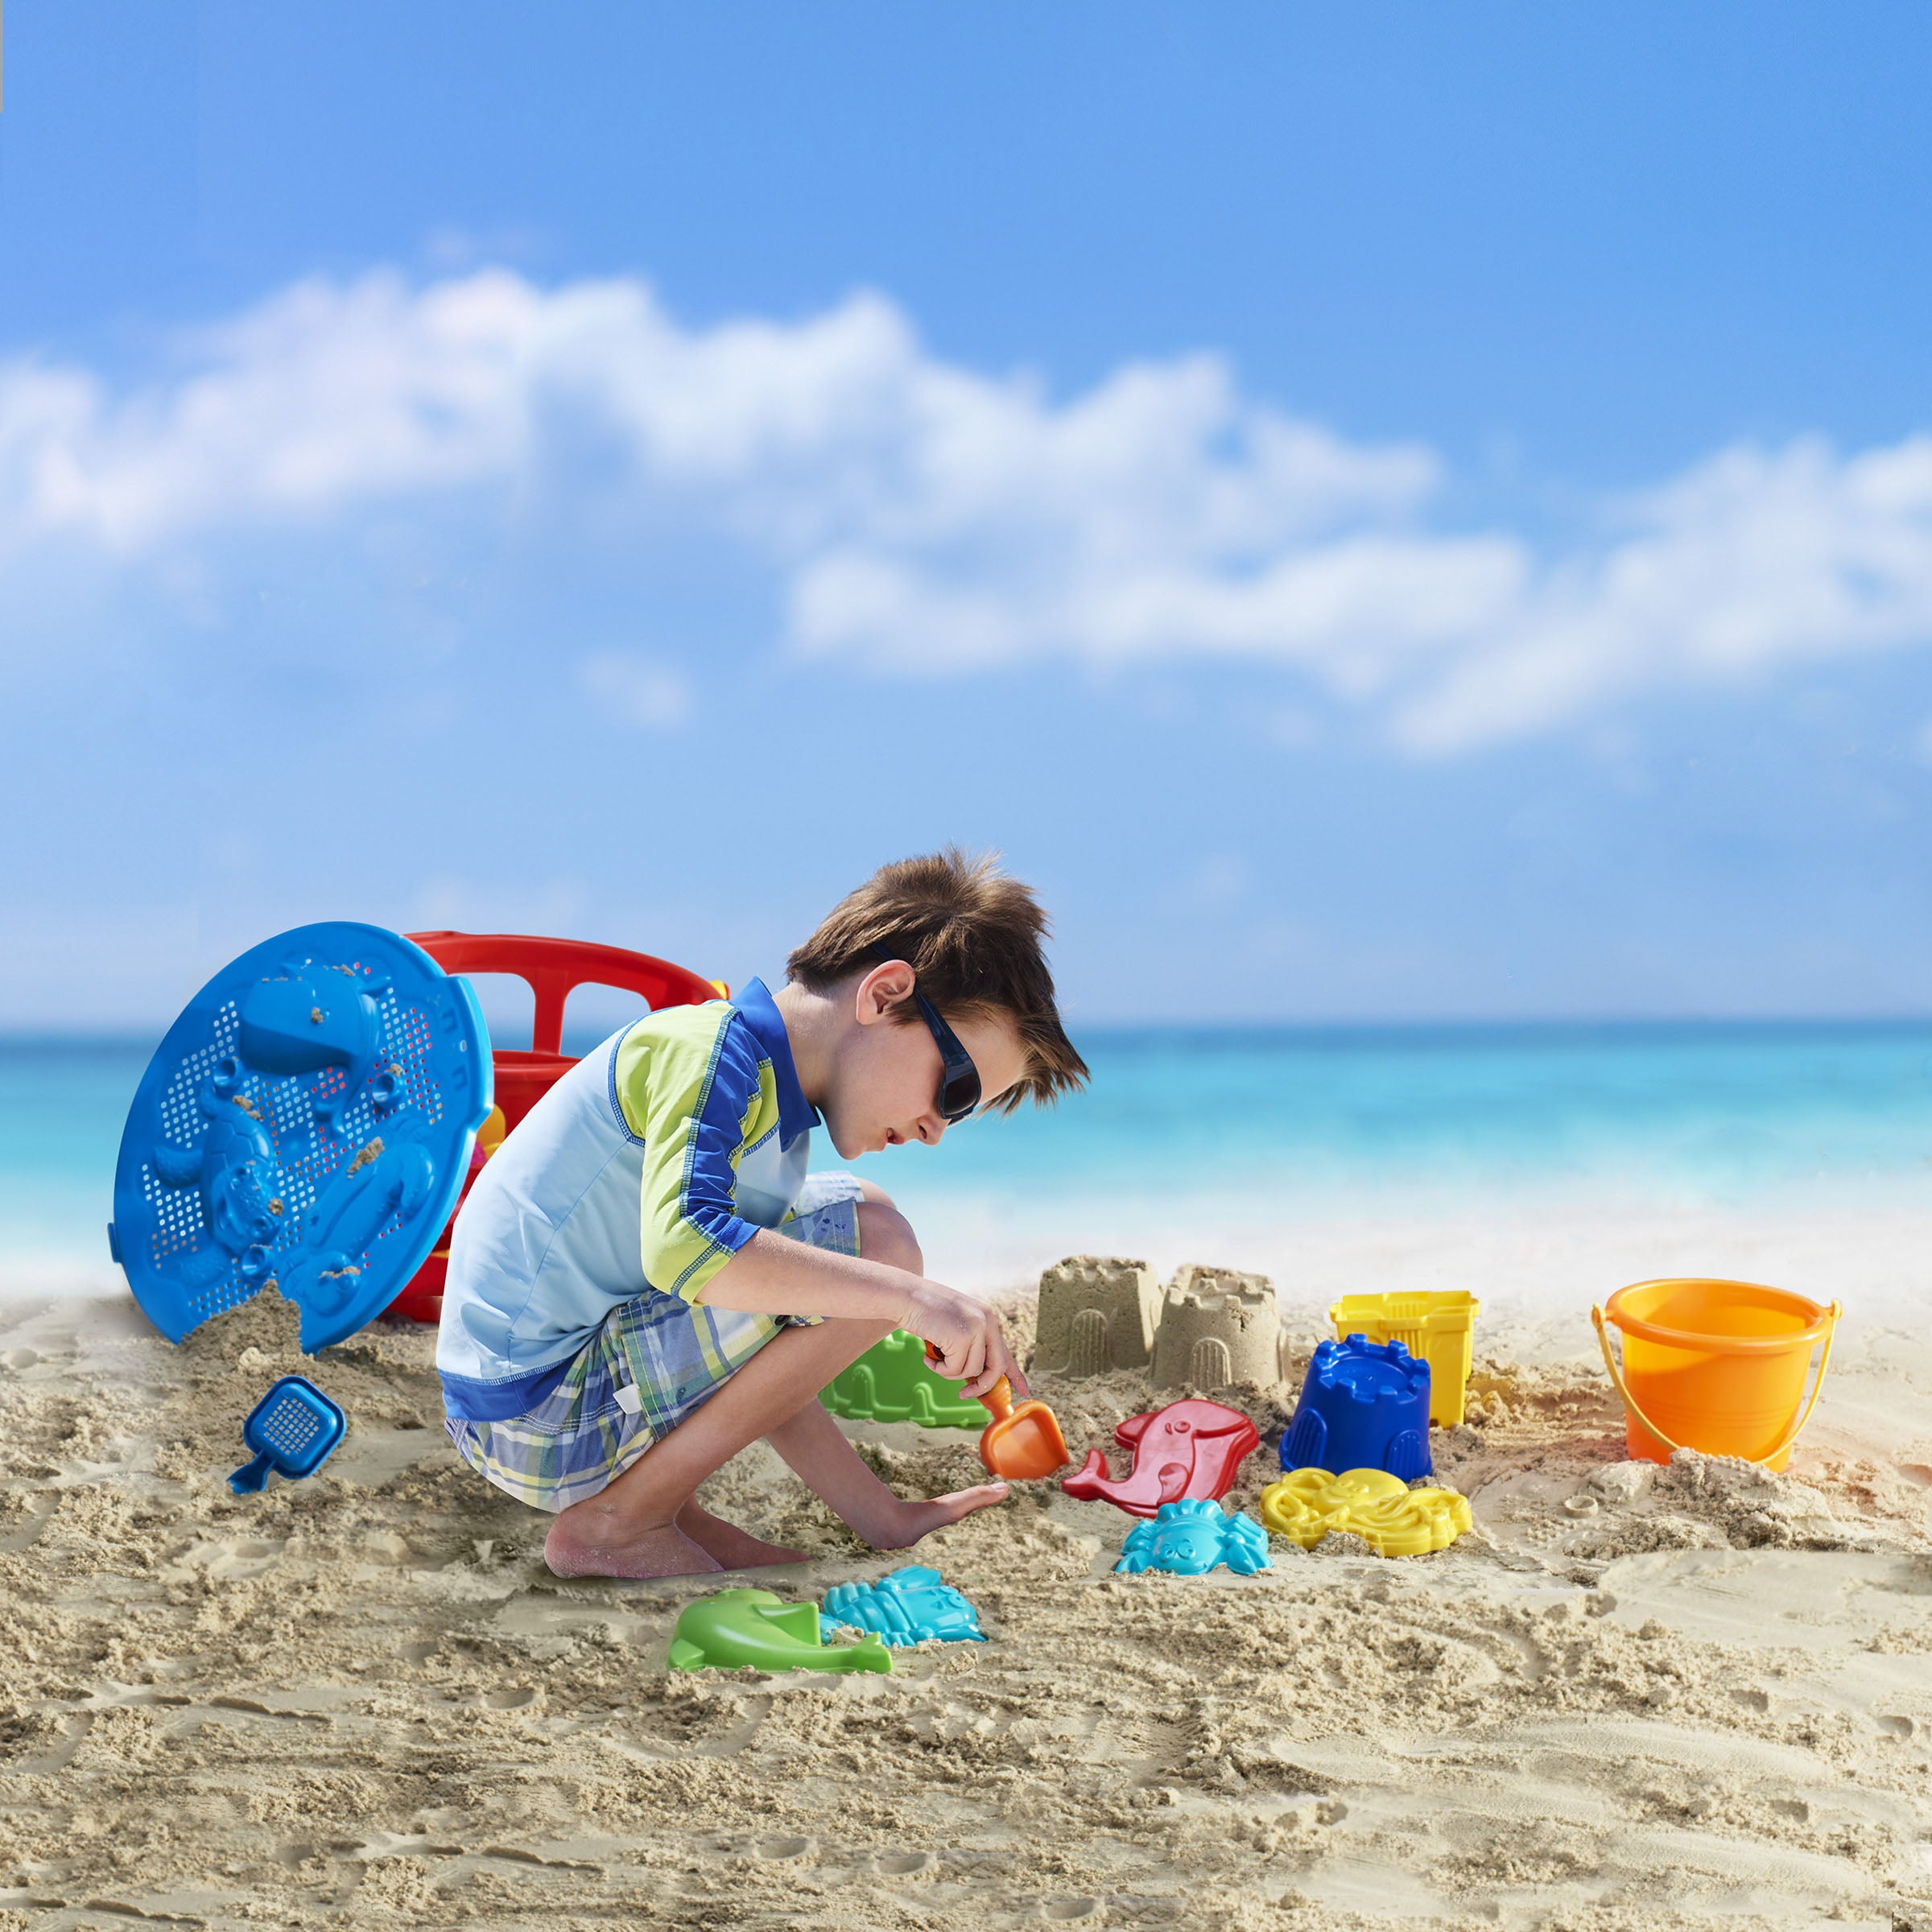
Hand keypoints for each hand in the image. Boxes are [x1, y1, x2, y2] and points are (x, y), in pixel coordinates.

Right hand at [903, 1282, 1025, 1402]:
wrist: (906, 1296)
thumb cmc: (926, 1312)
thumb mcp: (957, 1324)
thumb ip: (972, 1343)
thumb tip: (977, 1375)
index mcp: (989, 1318)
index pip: (1005, 1352)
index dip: (1015, 1374)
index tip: (1025, 1390)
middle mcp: (988, 1321)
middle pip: (996, 1367)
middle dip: (980, 1385)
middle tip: (964, 1394)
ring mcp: (976, 1328)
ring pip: (970, 1371)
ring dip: (949, 1373)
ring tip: (933, 1358)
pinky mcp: (961, 1337)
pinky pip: (953, 1370)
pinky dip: (938, 1369)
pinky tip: (927, 1356)